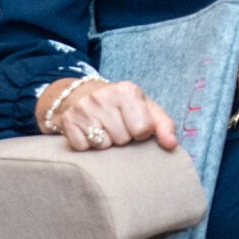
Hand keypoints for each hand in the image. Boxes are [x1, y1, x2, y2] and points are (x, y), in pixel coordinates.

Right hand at [41, 78, 177, 152]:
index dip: (141, 133)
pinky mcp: (67, 121)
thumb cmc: (123, 106)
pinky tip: (90, 132)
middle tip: (118, 126)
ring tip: (104, 129)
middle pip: (122, 139)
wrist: (83, 94)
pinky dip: (88, 145)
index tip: (135, 125)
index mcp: (128, 91)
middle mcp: (104, 96)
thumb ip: (164, 125)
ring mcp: (83, 108)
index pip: (143, 128)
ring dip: (106, 142)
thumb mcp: (146, 109)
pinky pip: (83, 148)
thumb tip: (171, 144)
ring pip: (103, 145)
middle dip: (123, 138)